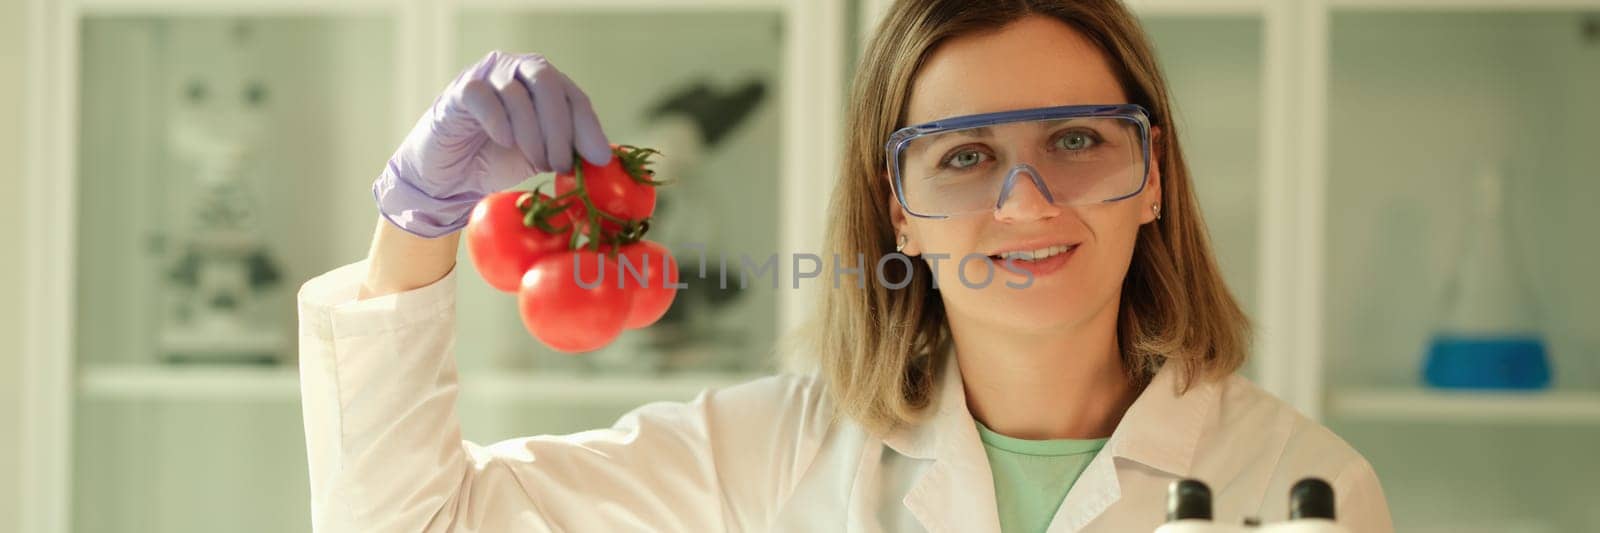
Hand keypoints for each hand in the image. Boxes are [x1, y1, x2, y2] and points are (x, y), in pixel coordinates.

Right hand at [373, 50, 612, 237]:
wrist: (450, 179)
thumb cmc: (498, 162)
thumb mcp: (542, 157)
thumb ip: (569, 149)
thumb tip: (605, 156)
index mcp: (543, 84)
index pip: (573, 96)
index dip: (588, 127)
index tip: (599, 158)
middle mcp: (517, 70)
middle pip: (547, 83)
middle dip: (560, 128)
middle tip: (561, 164)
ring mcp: (487, 76)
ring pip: (517, 93)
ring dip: (533, 134)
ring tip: (537, 163)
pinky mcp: (460, 90)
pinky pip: (484, 97)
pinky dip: (500, 121)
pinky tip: (505, 142)